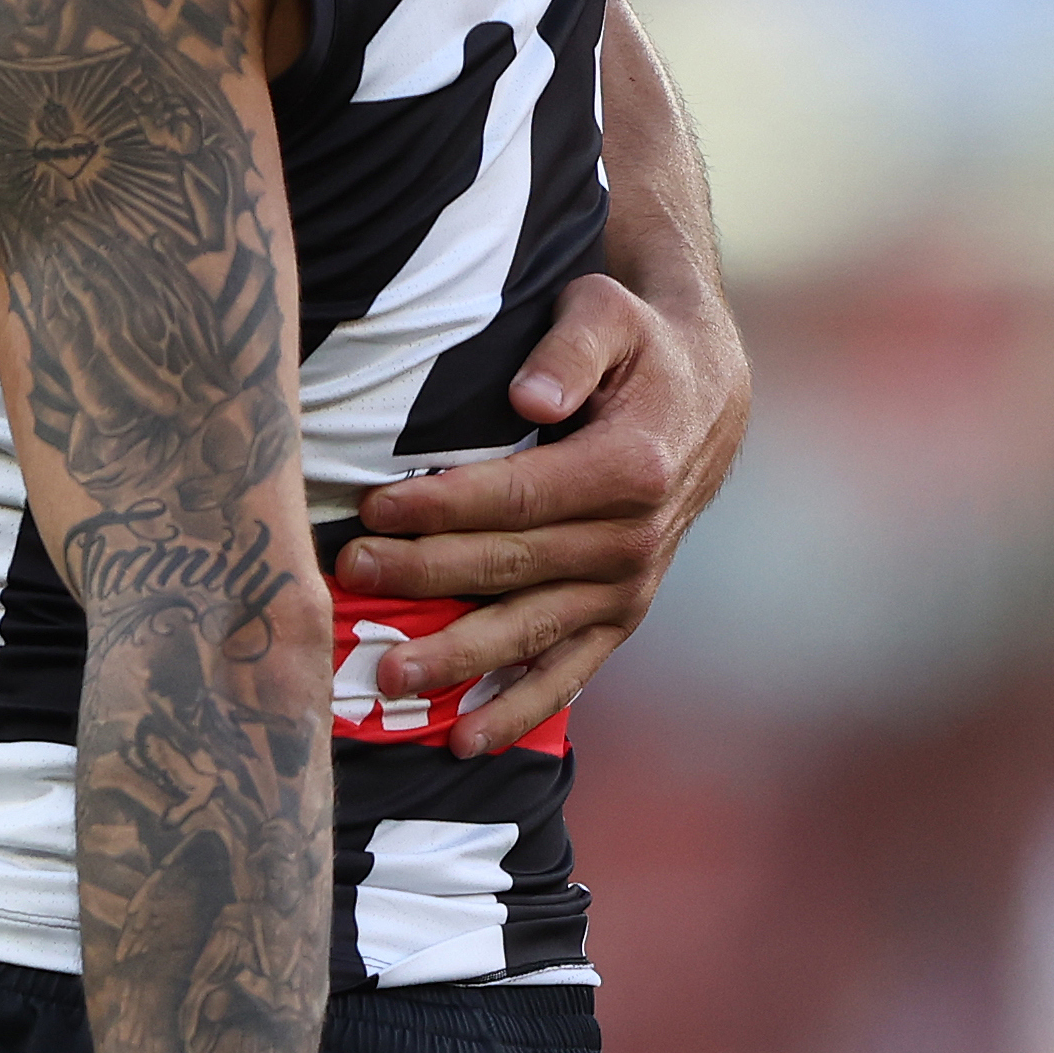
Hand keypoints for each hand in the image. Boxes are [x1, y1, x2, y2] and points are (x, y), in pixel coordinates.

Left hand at [331, 269, 750, 752]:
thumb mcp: (606, 314)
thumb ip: (567, 350)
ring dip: (458, 658)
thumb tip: (530, 399)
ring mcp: (628, 585)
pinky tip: (465, 738)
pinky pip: (570, 669)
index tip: (373, 510)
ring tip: (388, 678)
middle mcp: (635, 538)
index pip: (519, 496)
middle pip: (512, 565)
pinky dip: (520, 708)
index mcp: (631, 467)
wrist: (704, 393)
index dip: (444, 507)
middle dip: (424, 575)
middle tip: (349, 577)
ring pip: (531, 630)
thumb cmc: (635, 345)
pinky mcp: (621, 614)